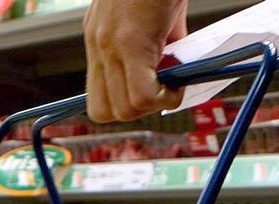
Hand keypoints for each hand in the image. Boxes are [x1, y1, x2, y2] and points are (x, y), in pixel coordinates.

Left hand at [84, 0, 188, 122]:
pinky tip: (180, 77)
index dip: (126, 105)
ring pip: (124, 109)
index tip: (150, 91)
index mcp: (100, 38)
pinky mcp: (130, 42)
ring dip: (155, 104)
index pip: (98, 98)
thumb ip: (159, 47)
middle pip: (104, 112)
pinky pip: (143, 94)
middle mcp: (98, 44)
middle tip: (161, 90)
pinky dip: (167, 97)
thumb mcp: (152, 17)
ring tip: (174, 82)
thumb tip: (174, 72)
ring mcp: (109, 44)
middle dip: (139, 111)